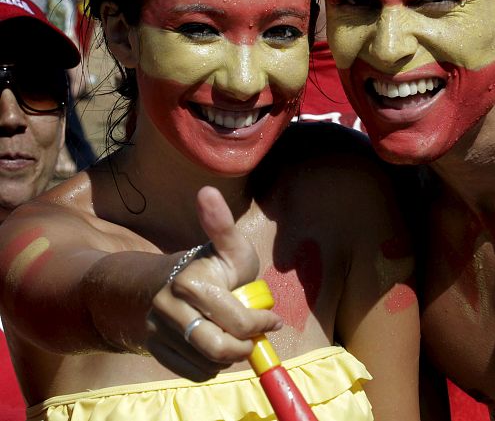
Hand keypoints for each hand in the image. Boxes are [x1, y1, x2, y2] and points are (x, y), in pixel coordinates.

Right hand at [146, 186, 281, 380]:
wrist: (154, 285)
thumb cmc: (206, 265)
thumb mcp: (224, 245)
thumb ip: (222, 224)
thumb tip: (207, 191)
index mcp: (191, 282)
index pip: (239, 321)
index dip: (262, 324)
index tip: (272, 321)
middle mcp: (169, 308)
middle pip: (221, 348)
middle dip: (245, 347)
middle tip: (253, 337)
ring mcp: (158, 331)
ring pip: (208, 363)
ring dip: (229, 356)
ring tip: (236, 339)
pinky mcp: (154, 350)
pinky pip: (193, 372)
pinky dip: (210, 366)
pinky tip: (216, 348)